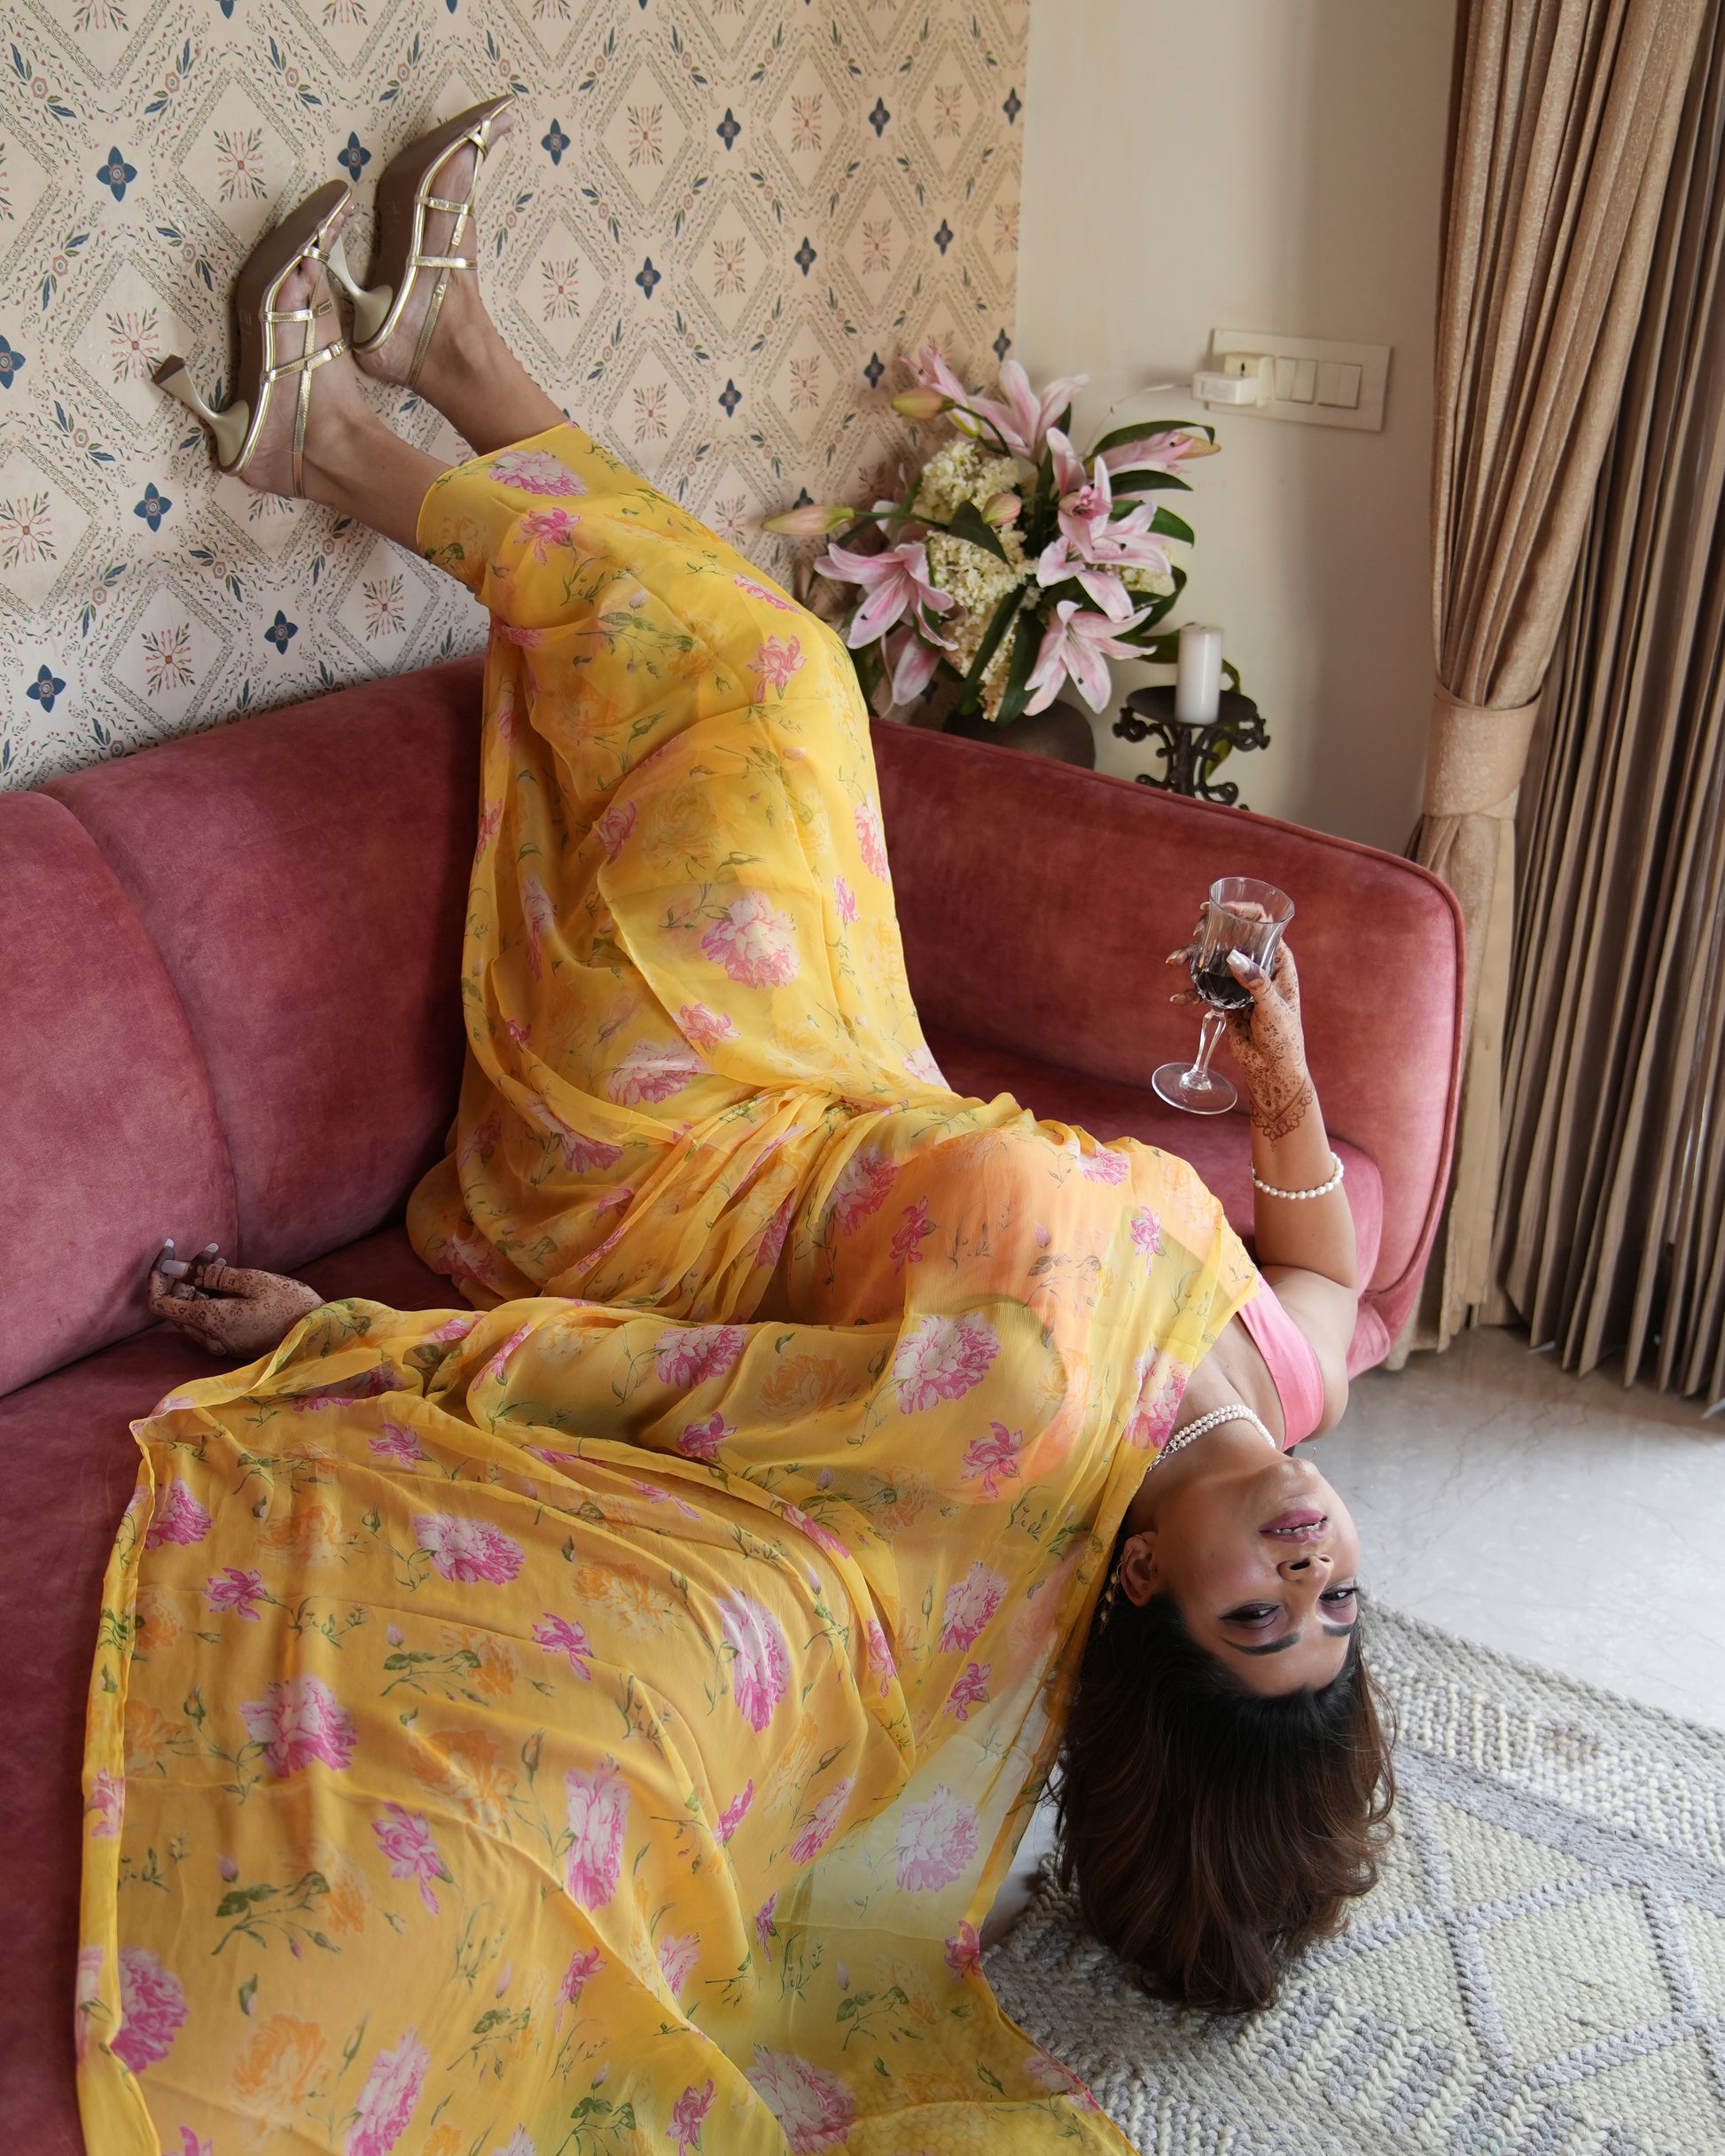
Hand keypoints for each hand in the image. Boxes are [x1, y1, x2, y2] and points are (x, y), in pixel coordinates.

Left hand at [146, 1239, 322, 1360]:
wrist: (318, 1336)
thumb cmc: (290, 1305)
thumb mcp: (252, 1281)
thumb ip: (209, 1274)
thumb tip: (172, 1267)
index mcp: (209, 1320)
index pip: (159, 1301)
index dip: (157, 1274)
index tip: (169, 1250)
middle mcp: (208, 1337)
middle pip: (177, 1303)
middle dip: (185, 1273)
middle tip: (210, 1249)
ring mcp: (219, 1343)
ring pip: (193, 1310)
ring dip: (199, 1282)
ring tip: (220, 1258)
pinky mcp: (231, 1343)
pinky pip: (208, 1318)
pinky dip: (211, 1296)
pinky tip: (228, 1279)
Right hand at [1166, 924, 1314, 1140]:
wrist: (1271, 1069)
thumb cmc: (1283, 1038)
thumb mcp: (1273, 1009)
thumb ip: (1255, 982)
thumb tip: (1233, 956)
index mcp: (1278, 961)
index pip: (1263, 926)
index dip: (1243, 911)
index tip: (1221, 908)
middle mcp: (1259, 967)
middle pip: (1233, 938)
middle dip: (1210, 931)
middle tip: (1195, 931)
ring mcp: (1240, 983)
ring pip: (1214, 961)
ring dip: (1192, 959)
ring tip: (1173, 961)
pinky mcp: (1226, 1000)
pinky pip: (1205, 990)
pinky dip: (1190, 992)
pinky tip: (1178, 999)